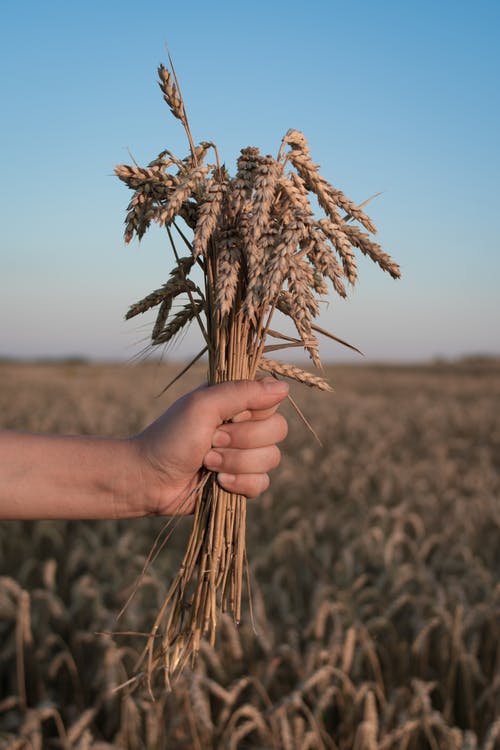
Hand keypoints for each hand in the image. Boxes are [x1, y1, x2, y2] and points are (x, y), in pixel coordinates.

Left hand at [132, 378, 288, 514]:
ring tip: (208, 462)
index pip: (273, 401)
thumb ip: (243, 393)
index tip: (229, 416)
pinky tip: (217, 483)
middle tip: (212, 440)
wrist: (149, 479)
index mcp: (237, 401)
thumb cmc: (171, 436)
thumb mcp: (204, 406)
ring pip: (271, 459)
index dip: (255, 412)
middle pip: (278, 430)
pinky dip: (239, 484)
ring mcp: (245, 455)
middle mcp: (245, 425)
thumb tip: (284, 387)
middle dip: (243, 440)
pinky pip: (262, 484)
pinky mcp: (242, 482)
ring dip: (236, 463)